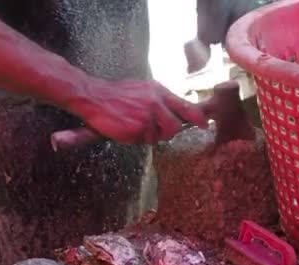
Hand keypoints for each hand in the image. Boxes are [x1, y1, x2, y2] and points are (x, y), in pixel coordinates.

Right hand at [71, 79, 206, 144]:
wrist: (94, 97)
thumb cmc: (117, 95)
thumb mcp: (143, 89)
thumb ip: (160, 100)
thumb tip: (176, 112)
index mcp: (159, 91)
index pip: (186, 106)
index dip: (197, 118)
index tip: (204, 125)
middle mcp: (156, 102)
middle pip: (175, 126)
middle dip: (167, 132)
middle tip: (154, 130)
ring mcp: (146, 116)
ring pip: (158, 136)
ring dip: (148, 135)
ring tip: (133, 125)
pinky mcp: (136, 128)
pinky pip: (143, 140)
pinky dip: (135, 138)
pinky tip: (125, 129)